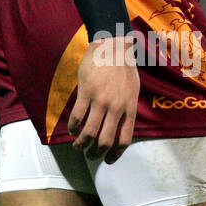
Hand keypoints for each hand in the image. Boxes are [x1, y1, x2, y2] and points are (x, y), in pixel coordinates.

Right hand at [68, 34, 139, 162]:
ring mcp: (100, 100)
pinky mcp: (86, 92)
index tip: (108, 160)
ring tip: (77, 146)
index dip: (115, 154)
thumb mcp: (133, 90)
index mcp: (129, 108)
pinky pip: (77, 116)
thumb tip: (121, 126)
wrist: (113, 46)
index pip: (124, 139)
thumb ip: (127, 109)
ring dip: (81, 144)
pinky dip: (73, 127)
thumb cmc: (124, 68)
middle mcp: (116, 108)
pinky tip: (72, 129)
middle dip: (96, 153)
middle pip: (105, 141)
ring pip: (89, 132)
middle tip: (90, 155)